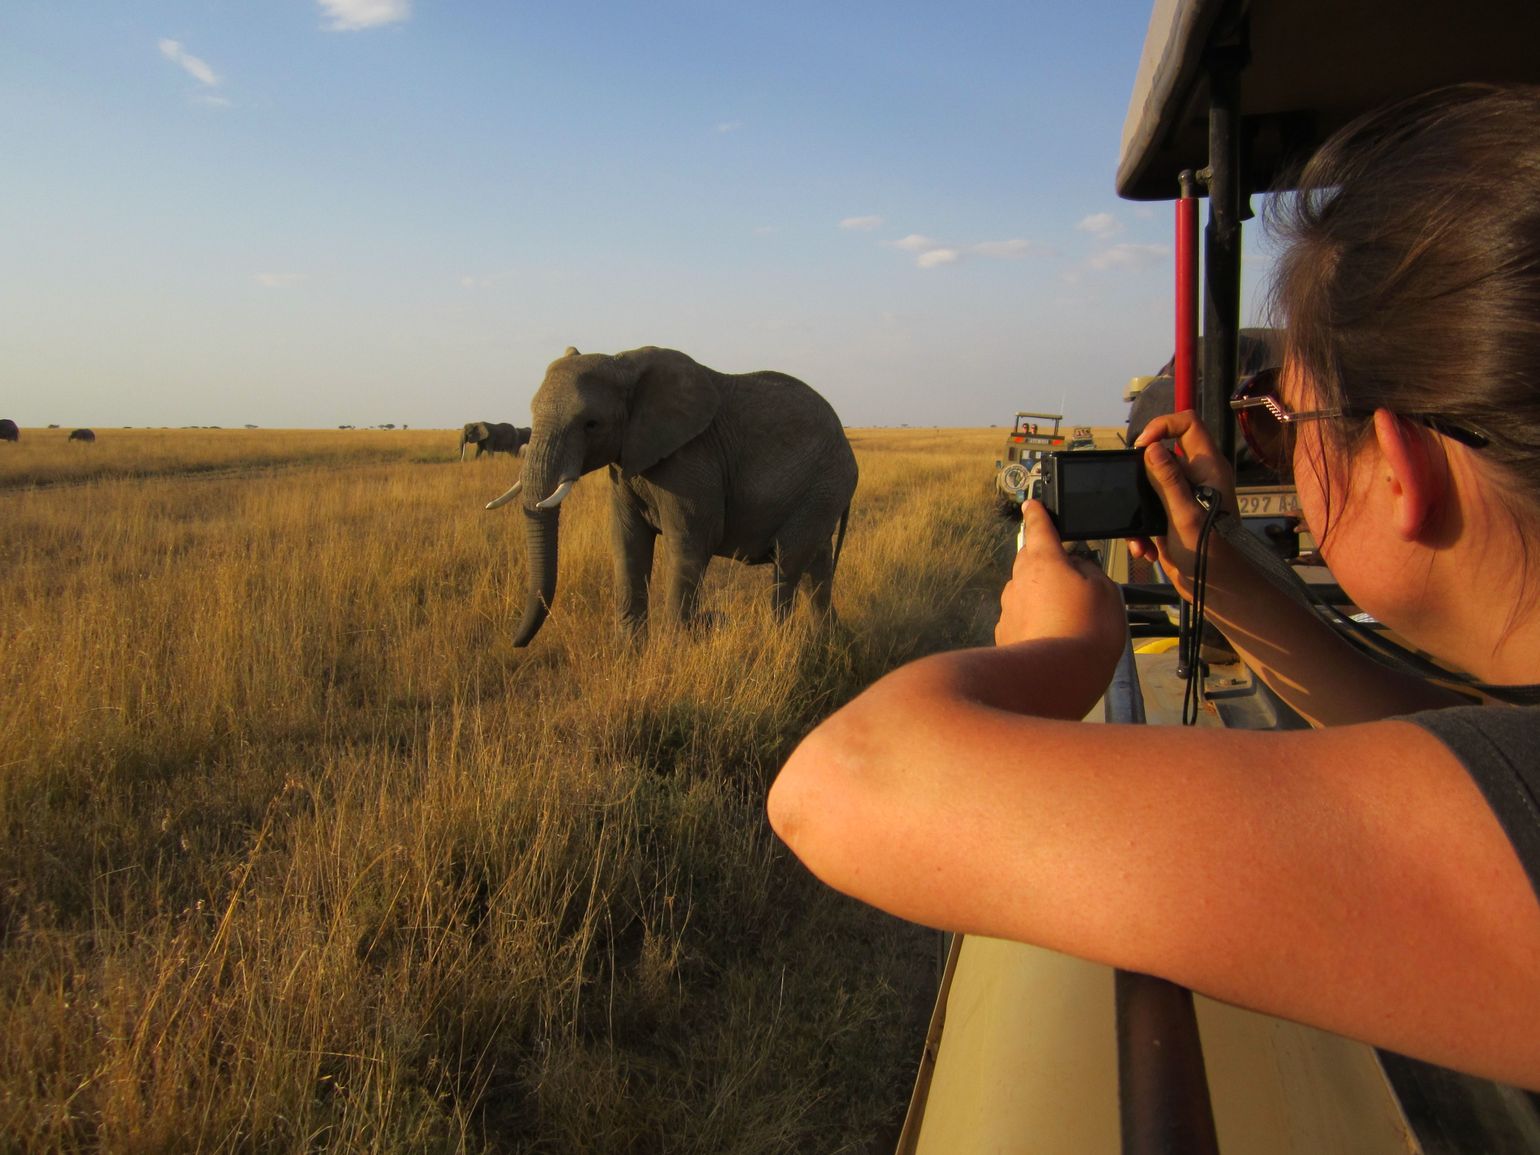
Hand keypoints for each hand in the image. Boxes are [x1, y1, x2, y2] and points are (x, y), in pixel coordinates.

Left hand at [996, 502, 1126, 666]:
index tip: (1031, 506)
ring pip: (1027, 593)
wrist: (1056, 676)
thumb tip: (1075, 567)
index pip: (1039, 528)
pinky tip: (1053, 640)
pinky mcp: (1004, 634)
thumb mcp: (1105, 590)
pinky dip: (1036, 625)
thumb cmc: (1087, 629)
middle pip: (1032, 563)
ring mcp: (1008, 608)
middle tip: (1075, 586)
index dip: (1037, 515)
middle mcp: (1018, 580)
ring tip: (1069, 622)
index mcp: (1043, 561)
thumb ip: (1088, 569)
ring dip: (1044, 601)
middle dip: (1049, 568)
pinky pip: (1023, 621)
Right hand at [1130, 411, 1238, 598]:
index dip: (1163, 427)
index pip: (1188, 424)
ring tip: (1140, 536)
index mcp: (1209, 469)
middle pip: (1163, 454)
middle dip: (1141, 476)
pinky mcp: (1172, 517)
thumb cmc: (1213, 555)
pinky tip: (1147, 549)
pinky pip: (1148, 512)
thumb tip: (1153, 448)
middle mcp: (1198, 478)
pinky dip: (1142, 531)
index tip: (1142, 447)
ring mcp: (1184, 498)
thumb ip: (1168, 481)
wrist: (1218, 591)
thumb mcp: (1185, 515)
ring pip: (1150, 485)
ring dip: (1138, 508)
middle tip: (1132, 491)